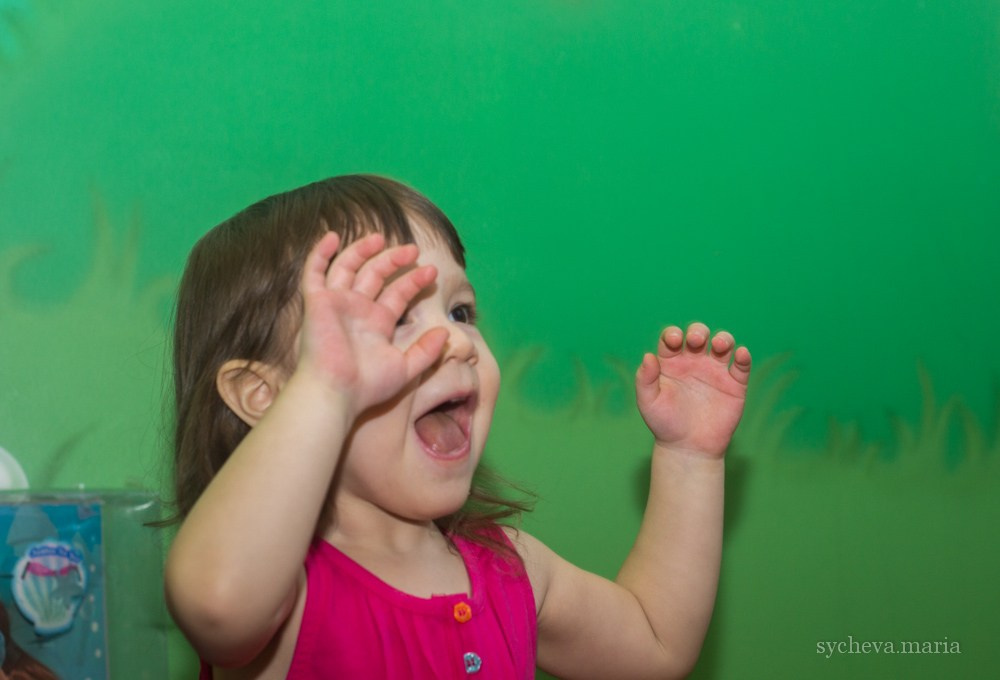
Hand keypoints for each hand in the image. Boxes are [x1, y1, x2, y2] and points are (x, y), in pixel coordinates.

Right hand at [296, 232, 447, 415]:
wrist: (335, 393)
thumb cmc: (367, 386)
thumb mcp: (405, 369)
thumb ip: (426, 352)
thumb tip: (445, 333)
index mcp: (377, 324)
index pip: (397, 293)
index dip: (414, 281)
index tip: (433, 271)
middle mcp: (357, 310)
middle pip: (375, 275)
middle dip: (393, 260)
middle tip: (414, 249)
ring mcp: (336, 304)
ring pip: (348, 267)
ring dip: (362, 250)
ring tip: (381, 238)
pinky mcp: (316, 303)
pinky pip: (314, 273)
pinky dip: (319, 253)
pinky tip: (331, 236)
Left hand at [635, 323, 750, 457]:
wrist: (688, 448)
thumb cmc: (665, 424)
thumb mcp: (648, 402)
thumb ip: (645, 379)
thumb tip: (648, 356)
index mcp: (671, 362)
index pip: (672, 338)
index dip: (673, 334)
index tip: (674, 341)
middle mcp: (694, 362)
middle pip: (699, 335)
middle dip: (698, 331)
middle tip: (696, 341)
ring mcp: (715, 372)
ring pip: (723, 344)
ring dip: (723, 338)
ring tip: (719, 345)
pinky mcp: (734, 385)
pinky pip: (741, 366)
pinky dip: (743, 357)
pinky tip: (740, 354)